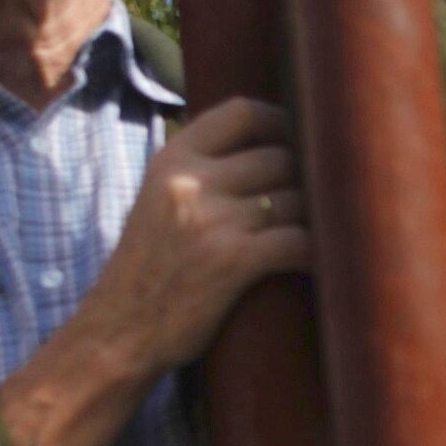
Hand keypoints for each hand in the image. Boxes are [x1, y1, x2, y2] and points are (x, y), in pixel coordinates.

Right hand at [78, 97, 305, 375]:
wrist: (117, 333)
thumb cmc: (147, 271)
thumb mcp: (157, 201)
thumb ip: (199, 171)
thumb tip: (264, 146)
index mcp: (171, 161)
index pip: (242, 112)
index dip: (284, 120)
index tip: (304, 138)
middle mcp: (190, 182)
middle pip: (281, 156)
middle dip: (308, 179)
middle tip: (324, 201)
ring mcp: (212, 220)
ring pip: (296, 198)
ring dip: (318, 218)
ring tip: (329, 233)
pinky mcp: (234, 260)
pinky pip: (301, 240)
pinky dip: (320, 253)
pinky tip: (324, 263)